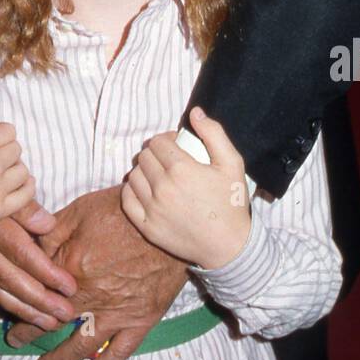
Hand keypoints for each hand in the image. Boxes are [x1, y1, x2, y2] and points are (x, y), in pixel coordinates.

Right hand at [0, 207, 79, 331]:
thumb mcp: (9, 191)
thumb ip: (28, 209)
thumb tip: (48, 225)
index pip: (22, 252)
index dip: (47, 272)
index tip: (69, 287)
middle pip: (10, 277)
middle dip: (40, 299)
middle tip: (65, 314)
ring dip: (24, 310)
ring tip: (50, 323)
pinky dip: (6, 305)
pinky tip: (25, 315)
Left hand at [4, 185, 188, 359]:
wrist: (168, 220)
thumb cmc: (122, 210)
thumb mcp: (78, 210)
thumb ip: (50, 233)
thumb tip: (28, 250)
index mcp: (69, 270)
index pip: (35, 292)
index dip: (19, 300)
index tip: (9, 306)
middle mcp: (88, 298)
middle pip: (51, 322)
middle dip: (29, 333)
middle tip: (15, 341)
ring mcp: (115, 313)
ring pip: (80, 345)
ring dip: (58, 359)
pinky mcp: (140, 320)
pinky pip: (118, 352)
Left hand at [121, 107, 250, 270]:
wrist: (229, 246)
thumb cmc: (232, 203)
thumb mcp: (232, 163)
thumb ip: (213, 133)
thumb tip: (195, 112)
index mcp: (182, 169)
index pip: (158, 142)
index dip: (166, 139)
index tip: (176, 145)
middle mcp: (163, 188)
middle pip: (144, 157)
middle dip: (155, 153)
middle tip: (168, 159)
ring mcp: (153, 209)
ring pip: (134, 176)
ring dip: (144, 170)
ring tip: (158, 174)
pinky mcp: (147, 227)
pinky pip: (127, 200)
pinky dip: (132, 190)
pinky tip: (145, 190)